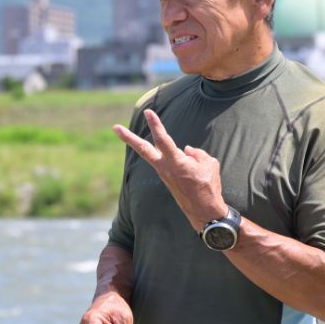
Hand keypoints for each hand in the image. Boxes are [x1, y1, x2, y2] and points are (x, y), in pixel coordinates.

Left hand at [113, 109, 225, 229]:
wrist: (203, 211)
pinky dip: (172, 157)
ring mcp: (163, 174)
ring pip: (150, 154)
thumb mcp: (210, 164)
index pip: (163, 140)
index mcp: (177, 163)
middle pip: (143, 149)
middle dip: (128, 138)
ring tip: (124, 133)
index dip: (155, 125)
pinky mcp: (165, 178)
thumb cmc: (209, 187)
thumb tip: (186, 150)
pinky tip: (187, 166)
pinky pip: (166, 161)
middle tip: (115, 127)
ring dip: (139, 144)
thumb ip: (197, 153)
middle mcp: (165, 168)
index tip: (148, 112)